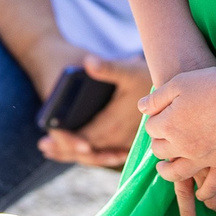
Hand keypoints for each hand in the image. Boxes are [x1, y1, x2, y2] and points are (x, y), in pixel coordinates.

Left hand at [38, 52, 152, 168]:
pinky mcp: (129, 141)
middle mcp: (119, 137)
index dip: (65, 142)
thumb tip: (87, 62)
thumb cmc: (147, 78)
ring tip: (52, 150)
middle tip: (43, 147)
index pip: (85, 139)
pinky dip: (90, 153)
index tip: (47, 140)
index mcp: (115, 123)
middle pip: (87, 150)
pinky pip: (106, 152)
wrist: (172, 91)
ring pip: (96, 153)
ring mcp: (125, 142)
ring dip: (74, 153)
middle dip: (64, 149)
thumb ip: (107, 68)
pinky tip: (80, 148)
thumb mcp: (128, 70)